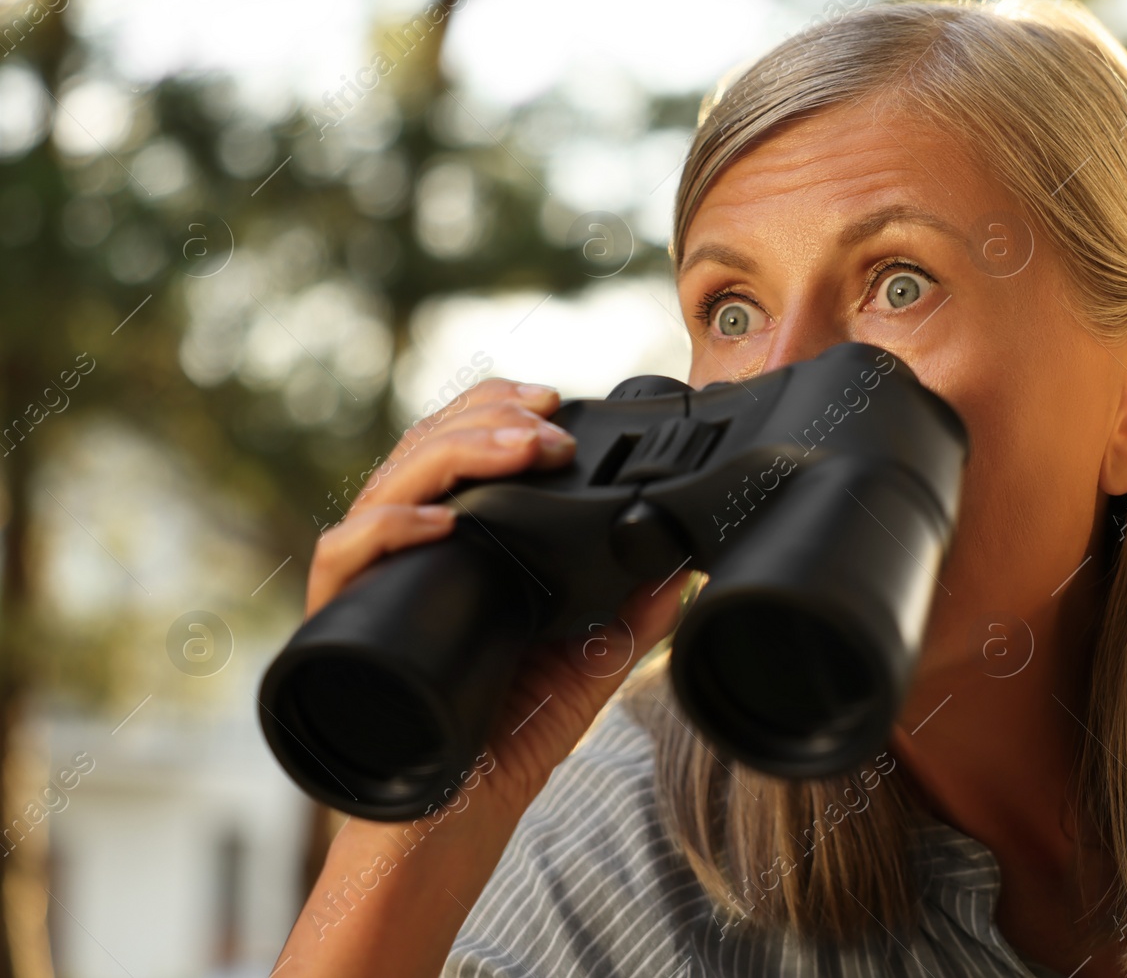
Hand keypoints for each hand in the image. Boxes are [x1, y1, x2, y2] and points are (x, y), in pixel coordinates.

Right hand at [302, 377, 691, 815]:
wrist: (450, 828)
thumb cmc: (502, 745)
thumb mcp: (582, 671)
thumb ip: (627, 620)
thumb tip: (681, 569)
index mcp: (456, 549)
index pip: (459, 449)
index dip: (497, 411)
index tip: (554, 402)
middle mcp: (407, 553)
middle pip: (423, 447)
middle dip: (487, 419)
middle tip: (549, 425)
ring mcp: (371, 584)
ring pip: (388, 482)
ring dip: (455, 452)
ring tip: (518, 451)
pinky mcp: (340, 625)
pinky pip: (345, 557)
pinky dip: (390, 528)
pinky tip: (441, 521)